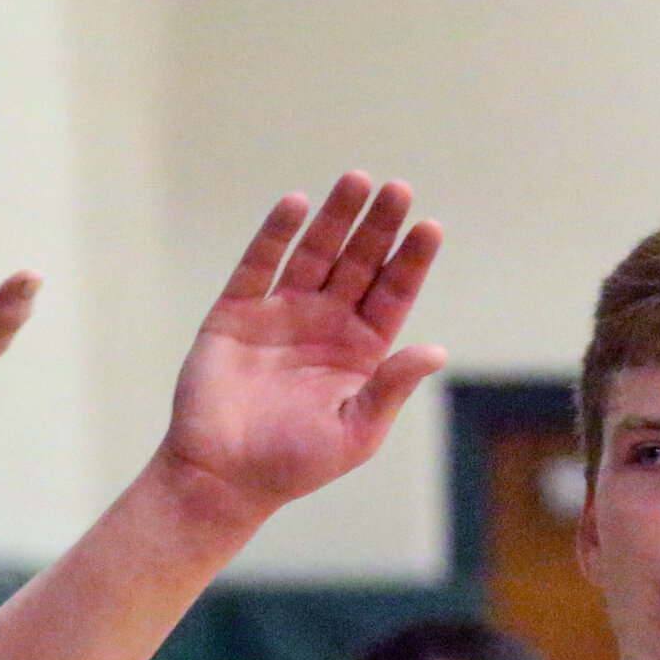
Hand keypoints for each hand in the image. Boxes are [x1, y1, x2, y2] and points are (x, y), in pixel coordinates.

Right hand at [158, 173, 445, 520]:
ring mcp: (280, 314)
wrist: (222, 478)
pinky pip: (259, 263)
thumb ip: (391, 387)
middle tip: (397, 189)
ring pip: (315, 253)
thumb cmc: (292, 465)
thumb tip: (437, 351)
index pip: (392, 294)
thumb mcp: (355, 432)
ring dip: (335, 217)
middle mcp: (324, 325)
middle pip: (358, 262)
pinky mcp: (237, 313)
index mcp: (359, 352)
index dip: (410, 261)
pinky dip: (276, 234)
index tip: (429, 228)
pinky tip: (297, 204)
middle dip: (378, 227)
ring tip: (358, 180)